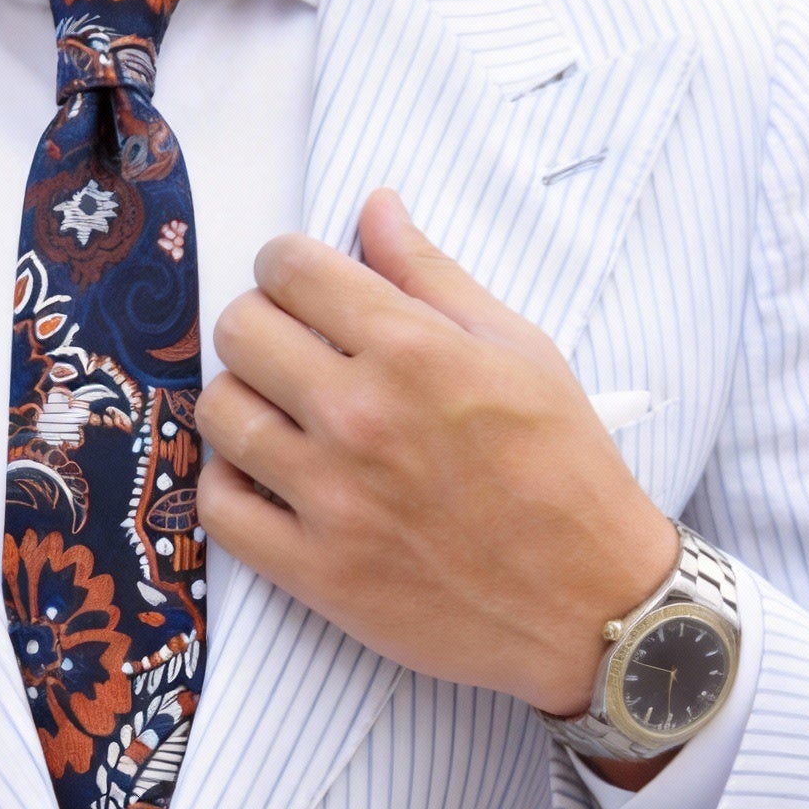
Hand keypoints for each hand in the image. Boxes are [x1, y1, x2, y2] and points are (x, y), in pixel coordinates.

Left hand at [198, 189, 679, 720]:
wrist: (589, 602)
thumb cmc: (563, 470)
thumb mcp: (519, 351)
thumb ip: (433, 276)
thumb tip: (376, 207)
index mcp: (414, 352)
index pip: (291, 270)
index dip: (284, 266)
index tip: (297, 286)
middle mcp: (360, 417)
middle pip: (239, 332)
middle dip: (257, 326)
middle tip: (287, 349)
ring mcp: (330, 497)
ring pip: (219, 414)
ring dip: (239, 402)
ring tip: (278, 414)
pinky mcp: (312, 569)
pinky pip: (218, 507)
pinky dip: (229, 485)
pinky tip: (264, 477)